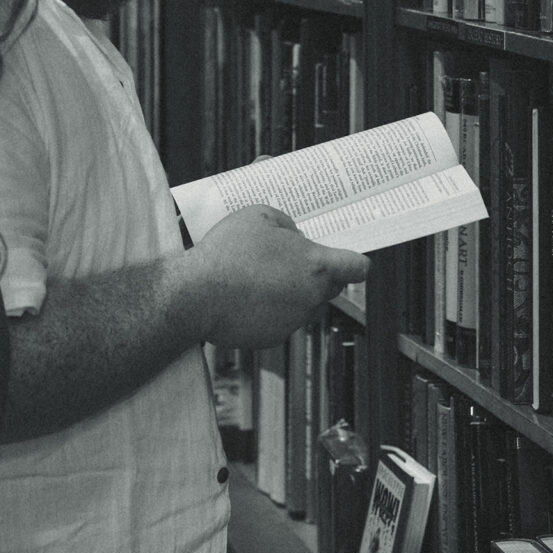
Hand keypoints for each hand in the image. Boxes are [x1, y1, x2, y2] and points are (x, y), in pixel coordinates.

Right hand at [172, 204, 369, 348]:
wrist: (195, 295)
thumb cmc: (228, 252)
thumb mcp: (259, 215)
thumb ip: (287, 223)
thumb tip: (294, 236)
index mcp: (315, 266)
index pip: (358, 268)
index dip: (354, 261)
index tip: (348, 258)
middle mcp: (311, 297)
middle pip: (330, 287)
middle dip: (316, 273)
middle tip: (289, 258)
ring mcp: (293, 320)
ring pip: (303, 303)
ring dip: (291, 291)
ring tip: (260, 275)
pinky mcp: (273, 338)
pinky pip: (281, 319)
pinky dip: (270, 309)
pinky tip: (247, 295)